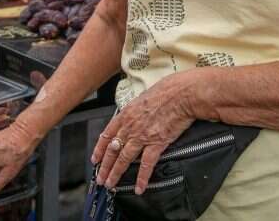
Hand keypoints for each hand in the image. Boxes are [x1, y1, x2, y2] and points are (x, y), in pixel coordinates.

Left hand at [91, 73, 196, 193]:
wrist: (182, 93)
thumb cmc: (167, 91)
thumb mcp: (143, 97)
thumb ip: (135, 110)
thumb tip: (133, 116)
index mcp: (126, 114)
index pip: (107, 134)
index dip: (99, 149)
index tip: (95, 159)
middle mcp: (131, 126)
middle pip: (112, 150)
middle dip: (104, 166)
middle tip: (100, 178)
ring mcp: (142, 136)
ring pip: (124, 159)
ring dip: (116, 173)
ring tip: (111, 184)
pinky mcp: (157, 143)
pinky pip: (146, 165)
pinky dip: (142, 178)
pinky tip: (139, 188)